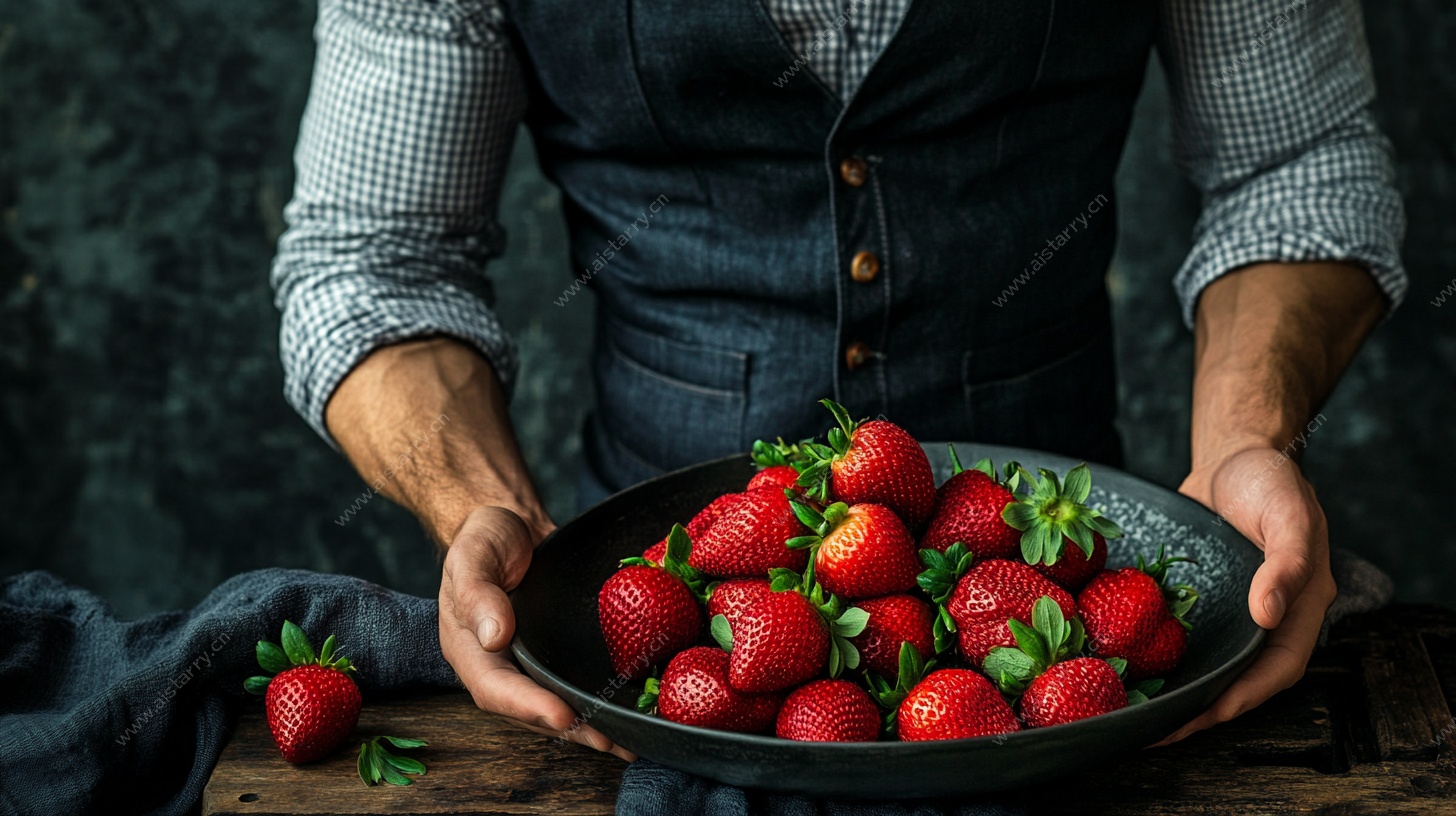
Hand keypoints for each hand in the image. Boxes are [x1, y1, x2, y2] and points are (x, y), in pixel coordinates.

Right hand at [439, 506, 634, 760]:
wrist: (511, 524)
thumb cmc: (484, 539)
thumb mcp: (472, 557)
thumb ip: (477, 595)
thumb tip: (494, 638)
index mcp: (468, 648)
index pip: (494, 688)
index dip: (528, 707)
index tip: (563, 716)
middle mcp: (498, 665)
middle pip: (529, 710)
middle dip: (569, 729)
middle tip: (608, 742)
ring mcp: (526, 662)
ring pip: (554, 703)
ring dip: (587, 728)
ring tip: (625, 742)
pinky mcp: (553, 654)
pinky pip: (570, 683)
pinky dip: (595, 702)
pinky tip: (626, 712)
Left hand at [1158, 445, 1336, 744]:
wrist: (1236, 456)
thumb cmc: (1271, 480)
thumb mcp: (1288, 514)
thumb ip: (1287, 562)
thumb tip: (1270, 614)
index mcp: (1301, 606)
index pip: (1278, 667)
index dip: (1246, 695)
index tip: (1209, 714)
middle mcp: (1267, 617)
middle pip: (1240, 677)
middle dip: (1203, 709)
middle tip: (1157, 733)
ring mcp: (1231, 609)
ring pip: (1208, 662)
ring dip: (1177, 690)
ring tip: (1135, 715)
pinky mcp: (1200, 598)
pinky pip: (1183, 635)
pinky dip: (1159, 654)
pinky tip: (1124, 666)